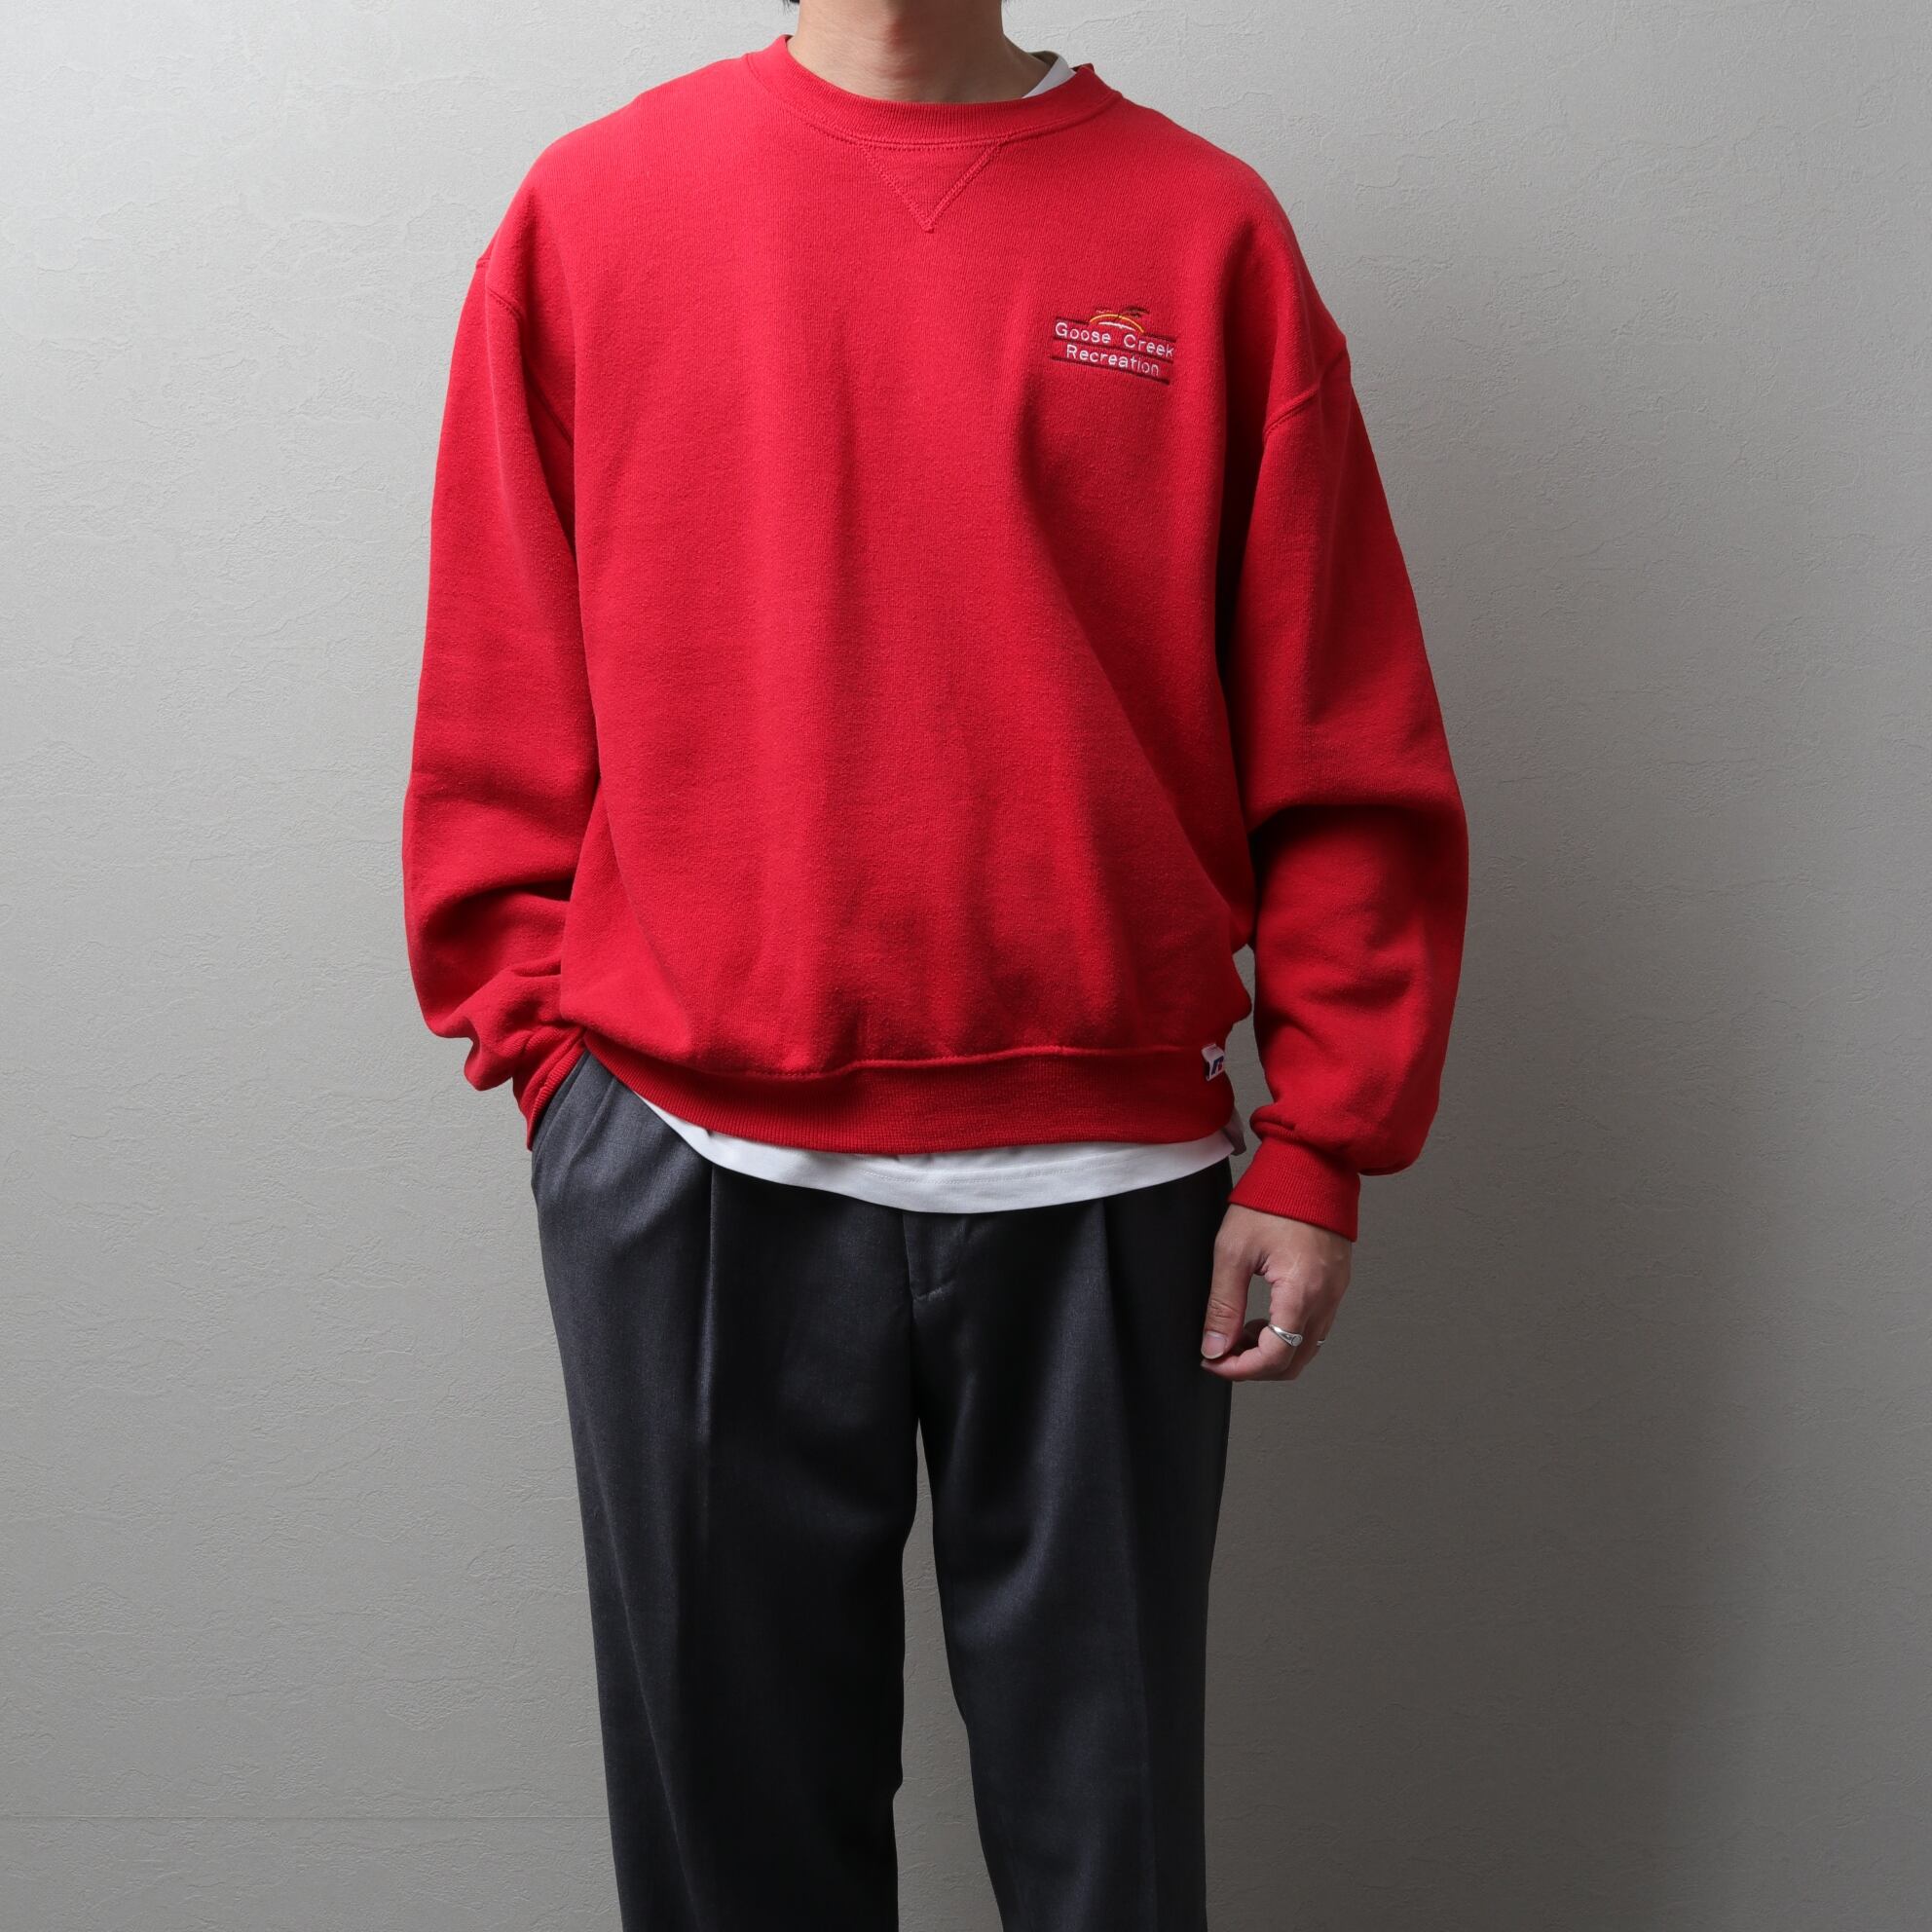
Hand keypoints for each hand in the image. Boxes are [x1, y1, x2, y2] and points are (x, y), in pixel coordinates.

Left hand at [1199, 1204, 1351, 1381]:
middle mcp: (1326, 1298)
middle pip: (1293, 1363)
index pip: (1274, 1357)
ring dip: (1271, 1352)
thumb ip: (1223, 1305)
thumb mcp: (1233, 1251)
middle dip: (1253, 1367)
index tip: (1212, 1361)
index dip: (1239, 1369)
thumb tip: (1213, 1347)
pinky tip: (1261, 1318)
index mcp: (1301, 1291)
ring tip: (1237, 1331)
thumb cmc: (1272, 1200)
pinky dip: (1287, 1335)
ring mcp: (1336, 1293)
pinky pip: (1314, 1328)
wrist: (1309, 1165)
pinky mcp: (1336, 1285)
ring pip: (1305, 1349)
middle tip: (1220, 1352)